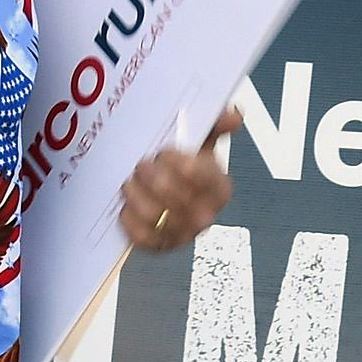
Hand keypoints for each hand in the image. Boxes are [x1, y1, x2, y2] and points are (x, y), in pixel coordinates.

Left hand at [120, 107, 239, 253]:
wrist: (166, 191)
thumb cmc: (183, 164)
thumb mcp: (200, 140)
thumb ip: (215, 123)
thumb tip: (234, 115)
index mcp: (219, 187)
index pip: (198, 174)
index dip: (175, 161)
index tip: (163, 151)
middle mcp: (205, 215)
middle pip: (170, 194)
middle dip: (150, 175)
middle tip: (141, 164)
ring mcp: (183, 234)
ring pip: (153, 215)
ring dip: (135, 194)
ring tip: (130, 182)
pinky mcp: (161, 247)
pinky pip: (141, 236)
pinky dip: (129, 218)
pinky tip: (127, 205)